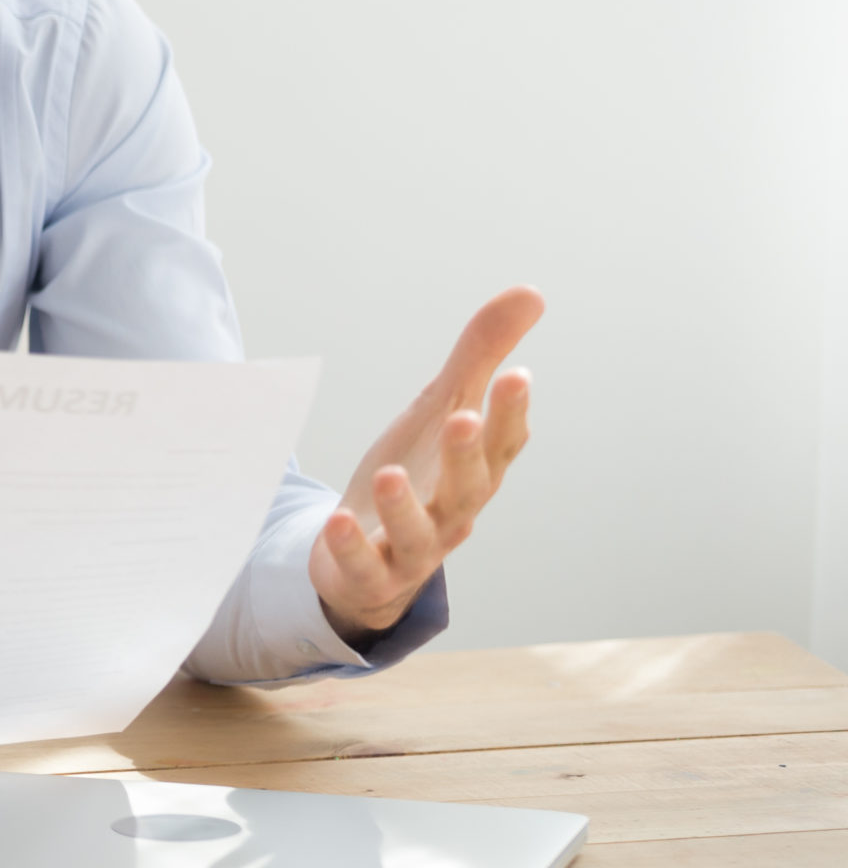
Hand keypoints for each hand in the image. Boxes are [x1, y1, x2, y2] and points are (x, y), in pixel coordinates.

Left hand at [312, 286, 541, 640]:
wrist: (370, 555)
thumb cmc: (417, 474)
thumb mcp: (441, 409)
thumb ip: (479, 355)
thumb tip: (530, 293)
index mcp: (475, 472)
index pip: (504, 443)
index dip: (512, 413)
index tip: (517, 375)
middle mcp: (454, 512)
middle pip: (469, 487)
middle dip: (467, 454)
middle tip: (464, 417)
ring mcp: (413, 548)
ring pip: (419, 533)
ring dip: (405, 506)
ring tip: (391, 473)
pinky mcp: (370, 574)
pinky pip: (364, 565)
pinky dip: (352, 546)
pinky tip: (337, 520)